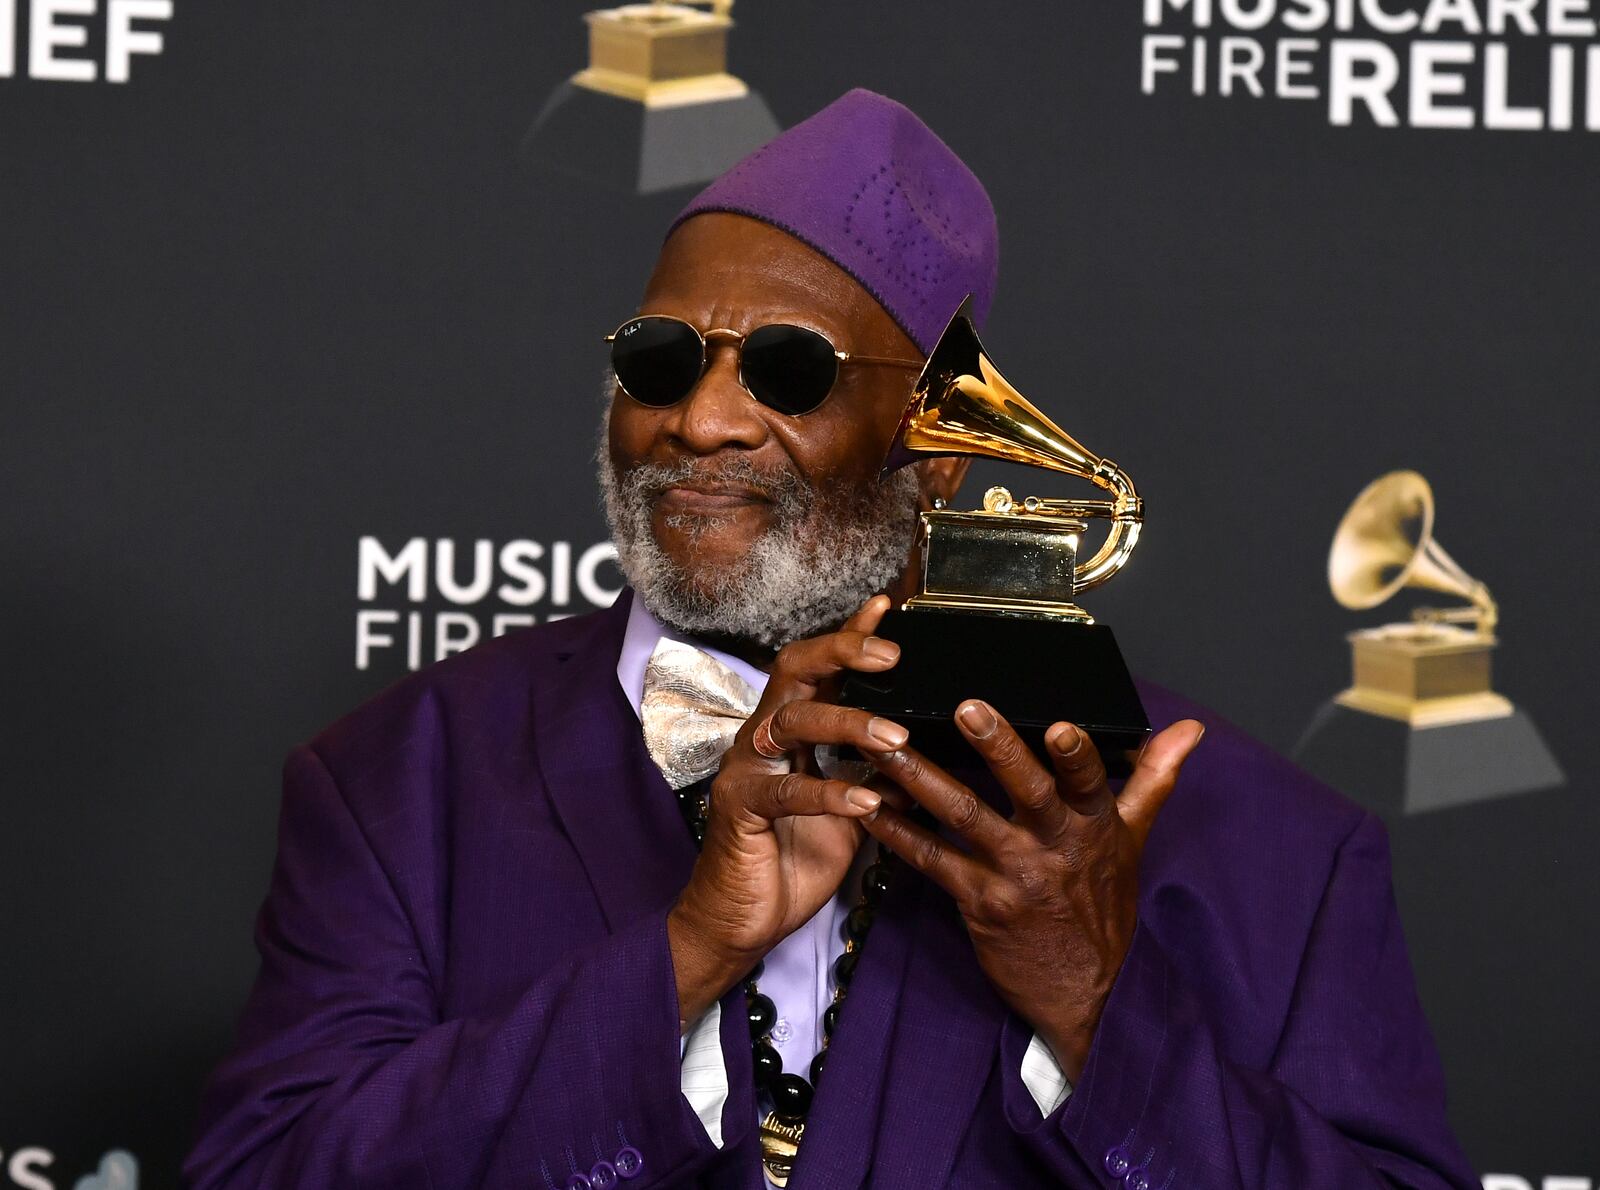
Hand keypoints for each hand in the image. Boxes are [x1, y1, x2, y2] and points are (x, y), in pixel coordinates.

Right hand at [666, 595, 912, 1028]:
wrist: (743, 923)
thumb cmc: (793, 861)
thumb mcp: (851, 811)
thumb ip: (878, 776)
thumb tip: (926, 752)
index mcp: (792, 733)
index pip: (820, 670)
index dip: (850, 637)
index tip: (886, 608)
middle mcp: (764, 738)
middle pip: (796, 670)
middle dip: (842, 653)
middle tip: (892, 655)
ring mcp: (747, 768)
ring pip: (793, 720)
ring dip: (848, 724)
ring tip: (894, 740)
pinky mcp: (739, 807)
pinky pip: (785, 789)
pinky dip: (828, 791)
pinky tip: (865, 799)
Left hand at [860, 702, 1204, 1080]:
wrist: (1089, 992)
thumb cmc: (1105, 905)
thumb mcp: (1135, 839)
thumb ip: (1153, 777)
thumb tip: (1188, 728)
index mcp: (1094, 825)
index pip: (1092, 782)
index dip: (1077, 756)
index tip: (1060, 724)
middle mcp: (1056, 847)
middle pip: (1028, 791)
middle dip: (998, 747)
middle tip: (966, 707)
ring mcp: (1015, 875)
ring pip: (965, 815)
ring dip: (922, 777)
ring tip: (886, 744)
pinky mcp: (980, 902)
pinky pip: (933, 862)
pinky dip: (898, 833)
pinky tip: (867, 806)